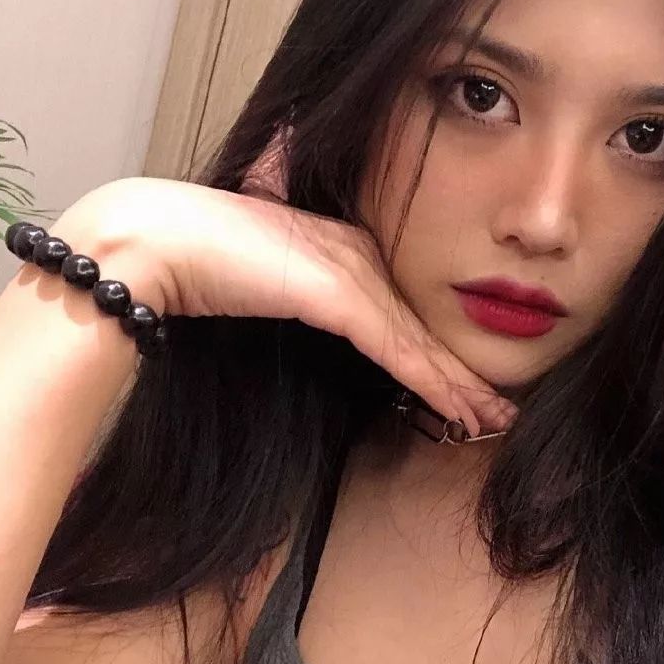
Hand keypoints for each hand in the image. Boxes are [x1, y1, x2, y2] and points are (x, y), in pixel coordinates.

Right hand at [58, 177, 515, 434]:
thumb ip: (303, 301)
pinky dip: (436, 386)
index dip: (440, 356)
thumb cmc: (199, 263)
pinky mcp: (344, 296)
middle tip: (503, 412)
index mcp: (347, 251)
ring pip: (422, 346)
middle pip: (424, 330)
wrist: (160, 242)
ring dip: (463, 391)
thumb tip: (314, 323)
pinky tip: (465, 412)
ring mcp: (356, 273)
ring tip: (497, 421)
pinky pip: (402, 353)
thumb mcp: (268, 287)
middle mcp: (362, 257)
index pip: (405, 315)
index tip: (468, 390)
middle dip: (466, 377)